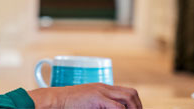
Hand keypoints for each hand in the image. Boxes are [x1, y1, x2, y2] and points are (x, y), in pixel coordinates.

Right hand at [27, 83, 141, 108]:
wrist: (55, 99)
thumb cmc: (68, 103)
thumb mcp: (88, 103)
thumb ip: (100, 105)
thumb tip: (113, 108)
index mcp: (102, 88)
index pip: (126, 92)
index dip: (135, 104)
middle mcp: (104, 87)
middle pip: (131, 93)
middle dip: (138, 106)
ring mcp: (101, 91)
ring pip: (128, 97)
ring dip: (134, 108)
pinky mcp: (97, 98)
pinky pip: (118, 107)